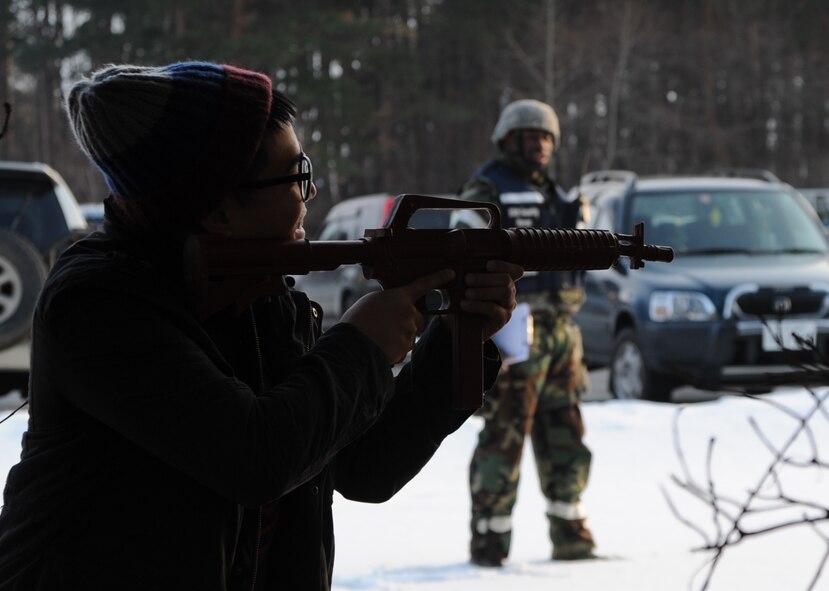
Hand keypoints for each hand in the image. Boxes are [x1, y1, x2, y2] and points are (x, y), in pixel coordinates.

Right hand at [341, 268, 455, 364]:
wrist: (351, 344)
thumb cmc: (357, 321)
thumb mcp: (372, 302)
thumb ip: (389, 303)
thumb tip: (395, 311)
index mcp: (399, 296)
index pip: (422, 285)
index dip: (437, 278)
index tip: (451, 273)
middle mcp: (408, 312)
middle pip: (416, 320)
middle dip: (406, 325)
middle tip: (385, 328)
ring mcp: (409, 330)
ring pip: (409, 336)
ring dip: (397, 339)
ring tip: (378, 338)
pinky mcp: (406, 347)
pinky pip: (403, 350)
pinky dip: (393, 351)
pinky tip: (380, 347)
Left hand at [457, 260, 522, 341]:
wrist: (460, 324)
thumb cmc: (464, 298)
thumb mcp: (466, 284)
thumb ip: (470, 275)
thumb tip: (459, 267)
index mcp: (504, 280)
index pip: (515, 270)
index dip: (504, 265)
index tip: (488, 265)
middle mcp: (510, 291)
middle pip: (507, 280)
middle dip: (486, 278)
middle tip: (467, 279)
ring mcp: (508, 305)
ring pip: (504, 292)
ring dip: (483, 291)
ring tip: (467, 293)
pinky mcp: (502, 318)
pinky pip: (493, 308)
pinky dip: (477, 305)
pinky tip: (464, 304)